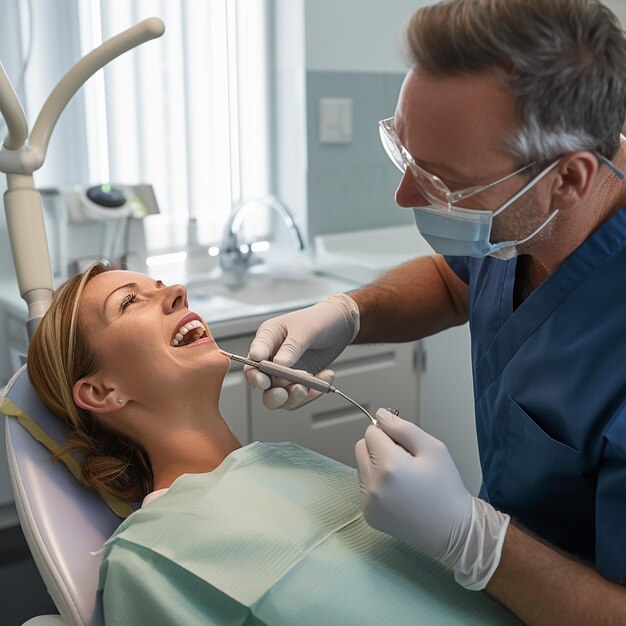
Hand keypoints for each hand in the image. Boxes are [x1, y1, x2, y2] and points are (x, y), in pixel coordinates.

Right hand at [245, 293, 358, 409]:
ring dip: (293, 396)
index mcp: (267, 338)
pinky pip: (299, 396)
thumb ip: (292, 346)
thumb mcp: (305, 329)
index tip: (264, 381)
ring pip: (280, 395)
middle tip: (284, 393)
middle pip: (262, 383)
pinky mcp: (299, 381)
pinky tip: (325, 377)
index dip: (255, 373)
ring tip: (309, 386)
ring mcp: (285, 372)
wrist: (339, 325)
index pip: (253, 359)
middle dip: (272, 393)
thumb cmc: (318, 319)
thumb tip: (279, 364)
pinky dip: (312, 393)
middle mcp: (272, 357)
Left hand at [355, 409, 509, 589]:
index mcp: (389, 466)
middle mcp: (373, 485)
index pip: (371, 432)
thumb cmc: (446, 487)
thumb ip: (402, 428)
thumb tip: (379, 415)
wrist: (452, 530)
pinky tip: (398, 493)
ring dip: (376, 465)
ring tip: (403, 479)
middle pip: (361, 447)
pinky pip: (364, 486)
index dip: (389, 434)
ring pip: (361, 466)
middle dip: (379, 447)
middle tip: (405, 461)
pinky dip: (376, 484)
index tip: (406, 447)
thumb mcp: (433, 448)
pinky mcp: (368, 514)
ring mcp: (368, 502)